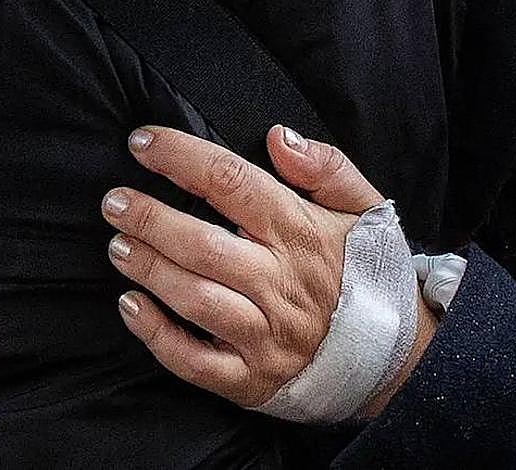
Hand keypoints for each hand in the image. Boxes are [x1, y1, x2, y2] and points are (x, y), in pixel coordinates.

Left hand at [102, 125, 436, 412]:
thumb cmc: (368, 274)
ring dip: (150, 270)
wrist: (402, 362)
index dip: (181, 157)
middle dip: (150, 219)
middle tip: (113, 201)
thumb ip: (326, 167)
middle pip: (204, 245)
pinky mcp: (250, 378)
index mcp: (301, 234)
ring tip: (117, 246)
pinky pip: (194, 361)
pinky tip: (130, 306)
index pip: (233, 183)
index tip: (141, 142)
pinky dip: (156, 335)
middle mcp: (280, 283)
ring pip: (196, 299)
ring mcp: (264, 335)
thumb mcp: (365, 209)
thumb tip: (278, 136)